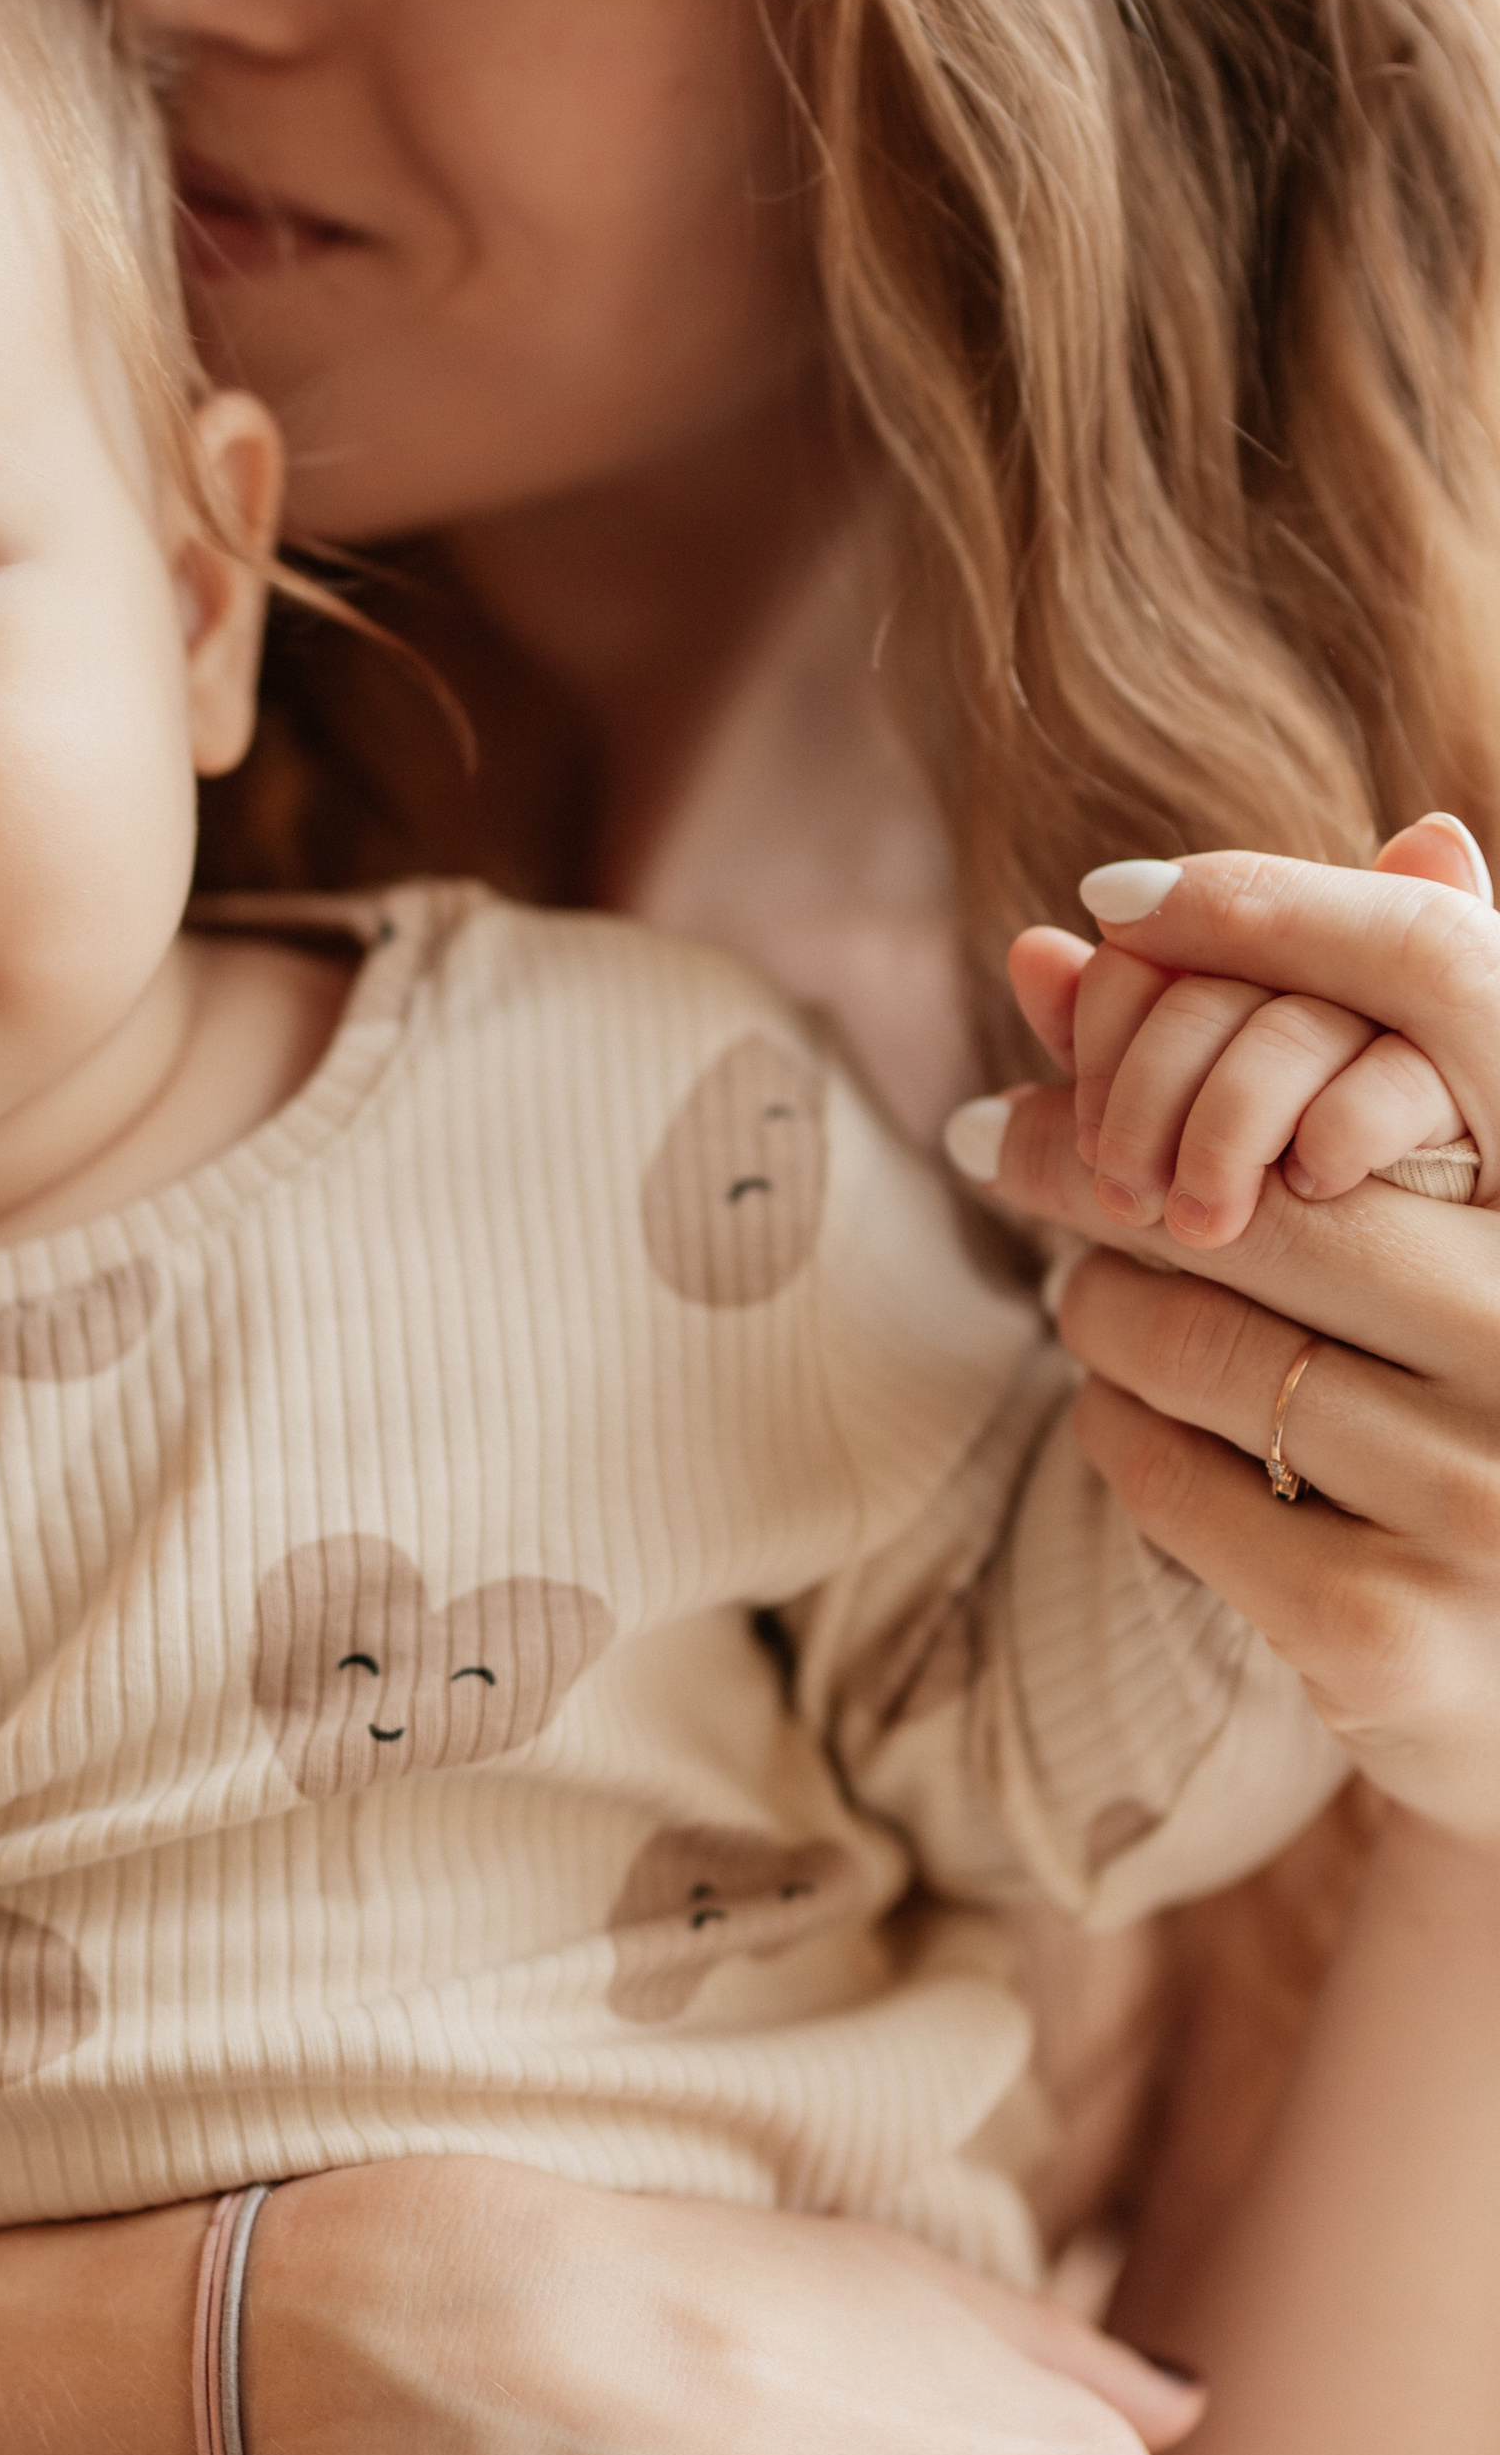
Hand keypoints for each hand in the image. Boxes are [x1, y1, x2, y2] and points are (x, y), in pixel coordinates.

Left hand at [957, 821, 1499, 1840]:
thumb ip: (1451, 1053)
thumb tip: (1414, 830)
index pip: (1456, 989)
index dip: (1272, 922)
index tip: (1110, 911)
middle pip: (1259, 1187)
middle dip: (1098, 1161)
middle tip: (1002, 1140)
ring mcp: (1482, 1492)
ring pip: (1192, 1335)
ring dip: (1099, 1301)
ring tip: (1085, 1293)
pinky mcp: (1383, 1624)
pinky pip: (1168, 1470)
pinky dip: (1118, 1427)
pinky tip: (1123, 1410)